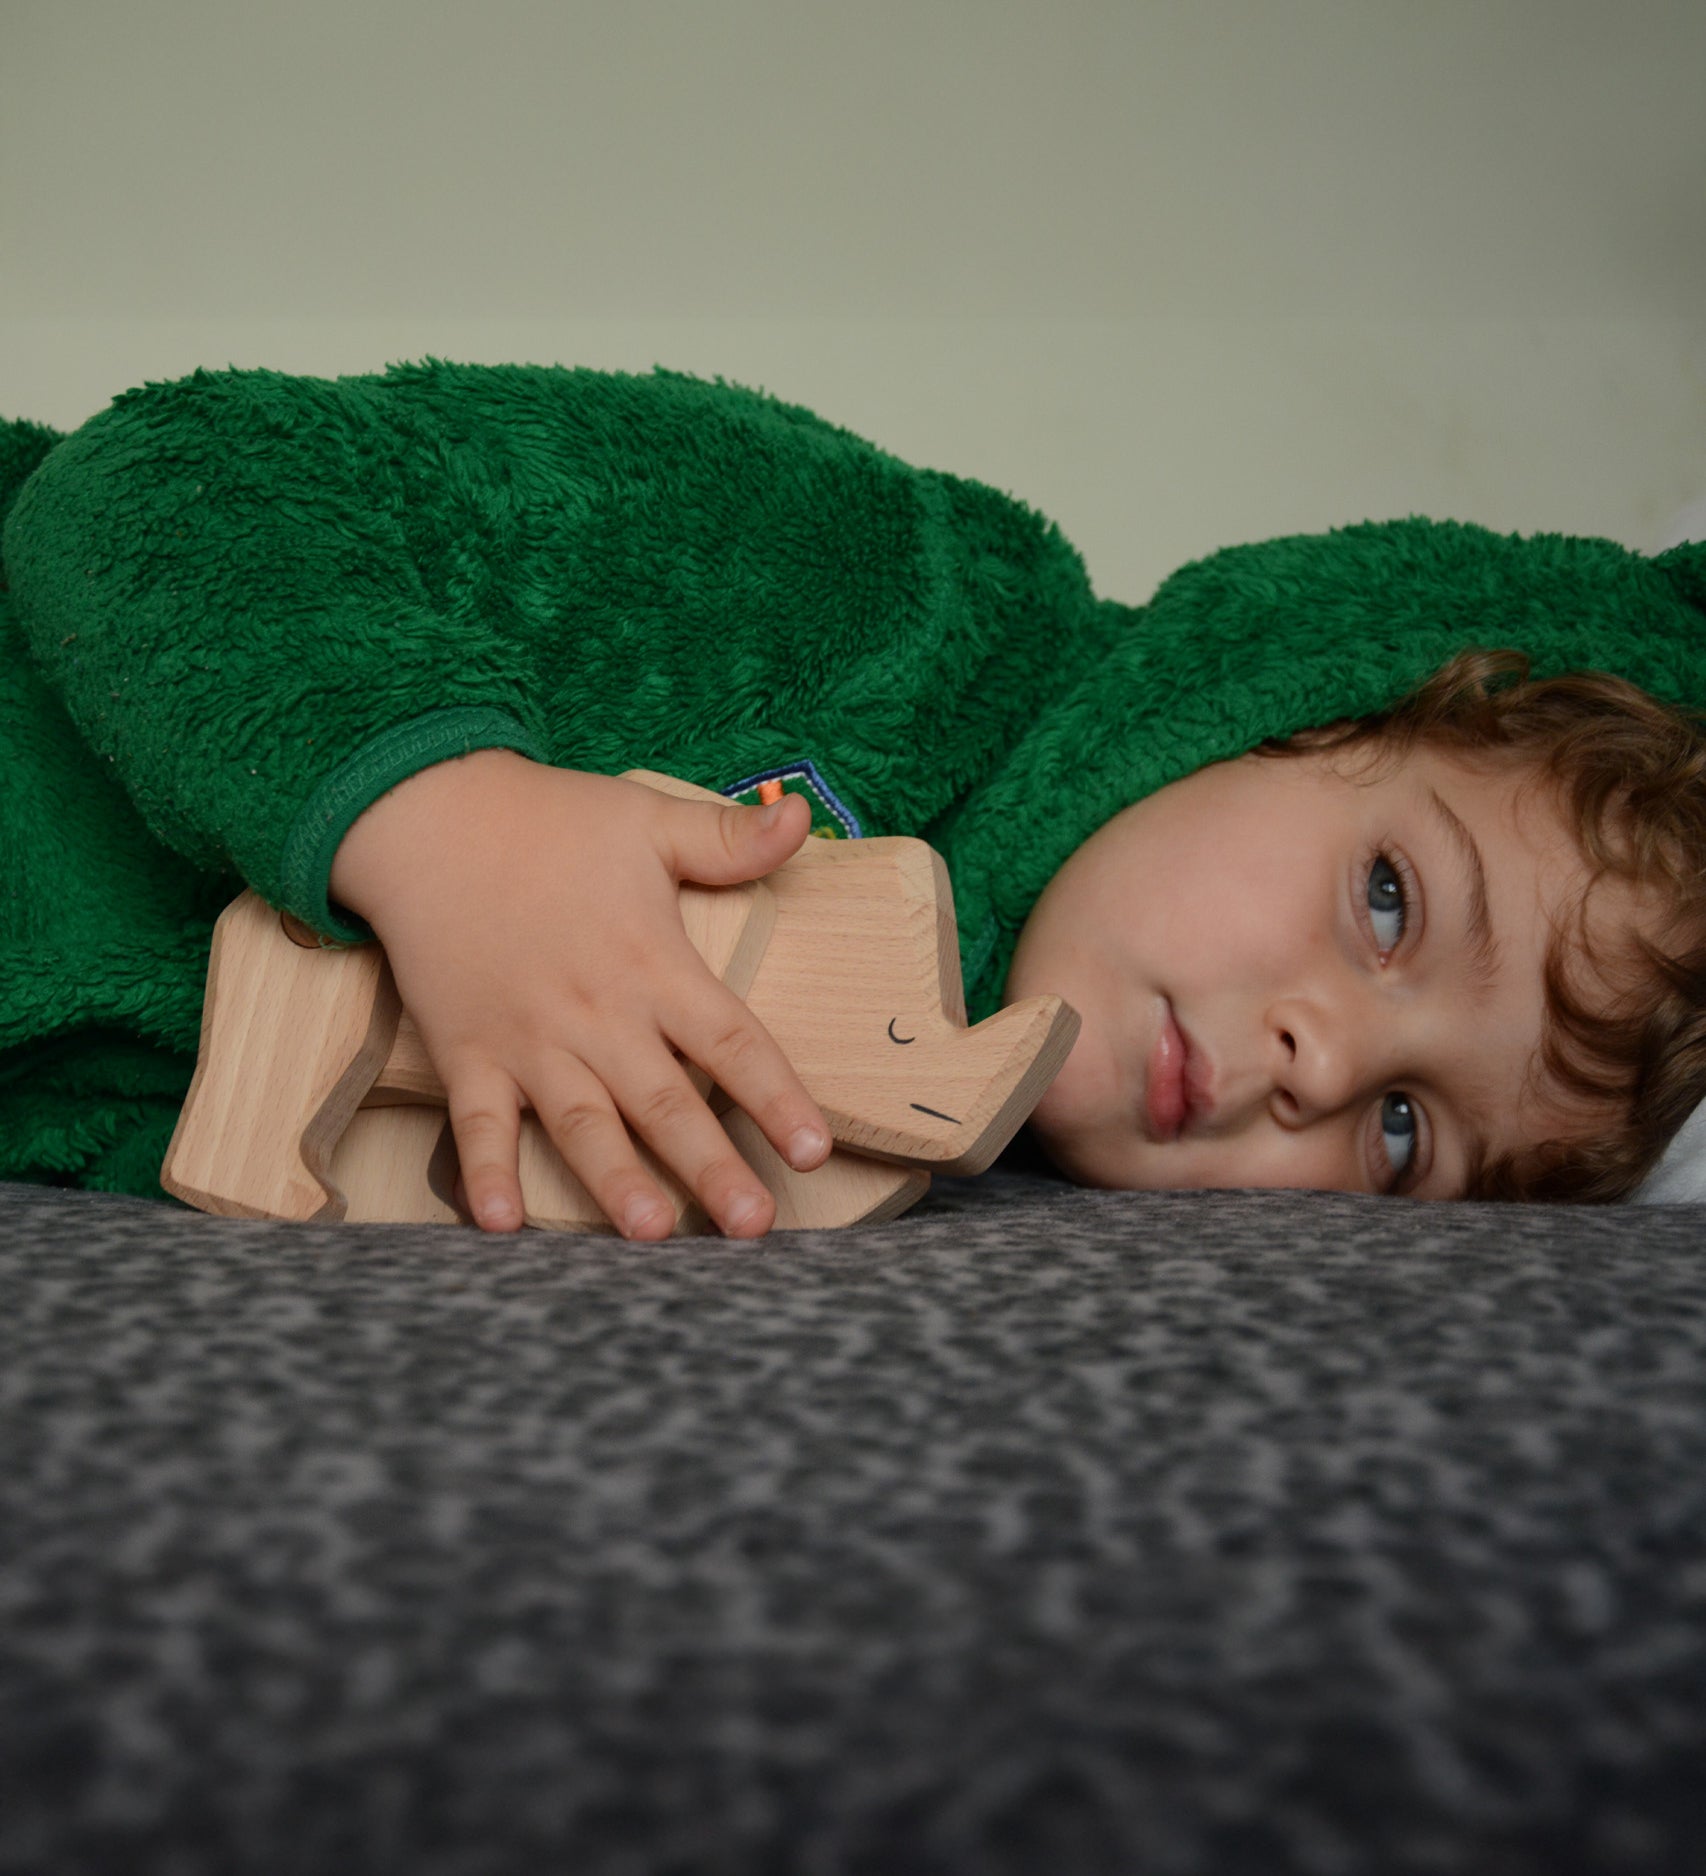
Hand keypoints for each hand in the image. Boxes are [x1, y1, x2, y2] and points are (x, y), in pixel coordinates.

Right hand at [328, 750, 832, 1236]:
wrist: (428, 818)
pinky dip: (484, 1172)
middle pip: (665, 1102)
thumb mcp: (648, 819)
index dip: (775, 1096)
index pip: (730, 1041)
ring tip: (650, 1232)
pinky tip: (500, 1226)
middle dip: (710, 1167)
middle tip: (753, 1227)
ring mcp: (528, 1039)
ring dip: (614, 1180)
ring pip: (580, 1122)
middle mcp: (596, 1014)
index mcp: (652, 964)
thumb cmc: (548, 821)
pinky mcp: (467, 1052)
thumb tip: (802, 814)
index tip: (812, 1150)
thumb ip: (728, 837)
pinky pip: (476, 1123)